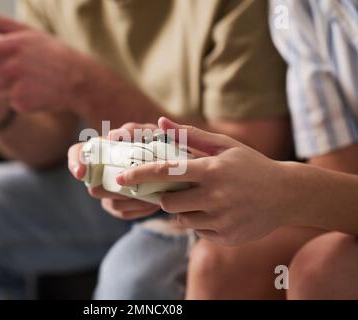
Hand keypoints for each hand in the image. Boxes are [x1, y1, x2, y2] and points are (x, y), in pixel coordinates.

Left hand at [0, 12, 90, 112]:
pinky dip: (12, 97)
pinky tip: (29, 91)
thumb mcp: (26, 32)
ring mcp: (13, 88)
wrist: (78, 80)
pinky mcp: (20, 104)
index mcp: (6, 47)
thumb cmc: (53, 54)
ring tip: (14, 80)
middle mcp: (6, 68)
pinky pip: (6, 102)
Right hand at [67, 122, 160, 219]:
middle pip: (94, 188)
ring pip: (111, 204)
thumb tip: (111, 135)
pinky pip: (124, 213)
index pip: (76, 153)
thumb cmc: (156, 142)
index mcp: (102, 149)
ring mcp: (108, 191)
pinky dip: (140, 209)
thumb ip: (132, 130)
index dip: (75, 163)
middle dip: (115, 189)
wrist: (171, 163)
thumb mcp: (148, 132)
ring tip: (153, 194)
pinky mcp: (120, 206)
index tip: (81, 174)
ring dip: (132, 201)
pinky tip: (154, 203)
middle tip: (135, 185)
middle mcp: (100, 172)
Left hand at [115, 117, 296, 244]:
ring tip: (207, 199)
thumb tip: (160, 122)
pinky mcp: (225, 238)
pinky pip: (198, 231)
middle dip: (167, 196)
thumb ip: (190, 135)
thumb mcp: (225, 145)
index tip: (121, 179)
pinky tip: (220, 212)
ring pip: (182, 219)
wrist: (286, 195)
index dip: (139, 175)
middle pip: (168, 202)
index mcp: (211, 171)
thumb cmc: (252, 166)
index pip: (165, 173)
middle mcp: (214, 197)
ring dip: (186, 209)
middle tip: (181, 189)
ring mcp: (220, 220)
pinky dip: (202, 222)